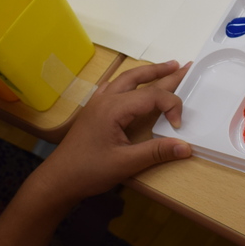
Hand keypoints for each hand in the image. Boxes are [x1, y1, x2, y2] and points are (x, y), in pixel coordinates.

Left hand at [33, 61, 191, 202]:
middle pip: (138, 78)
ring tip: (166, 68)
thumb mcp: (125, 164)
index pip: (152, 96)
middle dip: (163, 72)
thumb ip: (156, 152)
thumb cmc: (89, 171)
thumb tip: (186, 146)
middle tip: (184, 67)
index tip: (178, 126)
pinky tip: (132, 83)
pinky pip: (114, 87)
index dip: (171, 106)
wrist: (58, 179)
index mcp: (114, 108)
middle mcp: (106, 99)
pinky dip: (129, 82)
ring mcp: (98, 103)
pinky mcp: (94, 111)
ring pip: (126, 80)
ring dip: (147, 73)